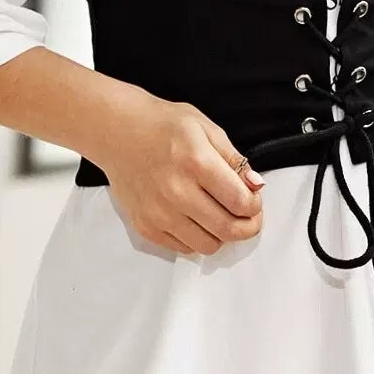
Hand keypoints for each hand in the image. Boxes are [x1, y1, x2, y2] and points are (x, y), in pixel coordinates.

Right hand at [89, 86, 265, 255]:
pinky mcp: (145, 226)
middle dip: (247, 226)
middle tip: (247, 215)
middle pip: (228, 229)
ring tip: (219, 215)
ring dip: (222, 234)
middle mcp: (176, 191)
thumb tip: (255, 185)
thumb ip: (233, 159)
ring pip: (208, 246)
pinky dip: (196, 238)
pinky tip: (195, 218)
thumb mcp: (205, 128)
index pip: (240, 202)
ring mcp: (159, 213)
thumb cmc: (161, 125)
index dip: (255, 205)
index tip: (253, 200)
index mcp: (196, 162)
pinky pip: (184, 248)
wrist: (117, 131)